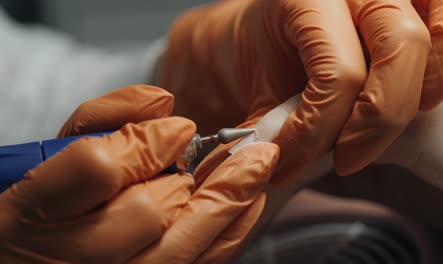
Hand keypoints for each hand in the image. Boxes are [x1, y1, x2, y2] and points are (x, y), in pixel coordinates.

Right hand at [0, 85, 278, 262]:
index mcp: (36, 208)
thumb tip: (163, 102)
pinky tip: (246, 206)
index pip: (98, 169)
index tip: (182, 129)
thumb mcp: (52, 151)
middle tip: (246, 154)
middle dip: (200, 181)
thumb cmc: (38, 205)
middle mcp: (71, 254)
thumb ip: (103, 118)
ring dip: (228, 204)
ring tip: (259, 171)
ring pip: (179, 248)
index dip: (148, 144)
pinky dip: (226, 235)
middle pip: (149, 213)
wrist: (34, 256)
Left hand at [159, 0, 442, 175]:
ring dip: (418, 93)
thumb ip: (271, 126)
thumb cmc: (266, 59)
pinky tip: (413, 98)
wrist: (265, 36)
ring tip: (379, 127)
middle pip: (400, 47)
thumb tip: (272, 164)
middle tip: (345, 160)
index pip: (336, 73)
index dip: (316, 133)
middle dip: (377, 120)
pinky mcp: (417, 2)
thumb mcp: (259, 89)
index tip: (289, 162)